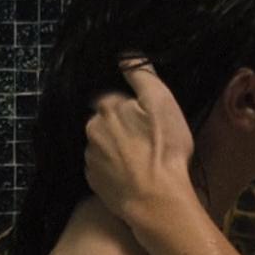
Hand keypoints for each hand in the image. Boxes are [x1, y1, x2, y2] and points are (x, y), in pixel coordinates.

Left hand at [85, 57, 197, 220]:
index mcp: (107, 108)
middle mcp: (92, 130)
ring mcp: (91, 158)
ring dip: (117, 149)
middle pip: (106, 122)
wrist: (156, 199)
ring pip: (103, 145)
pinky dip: (114, 170)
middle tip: (147, 140)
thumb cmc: (164, 149)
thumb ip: (141, 75)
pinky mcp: (93, 182)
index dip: (132, 107)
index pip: (114, 98)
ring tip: (141, 160)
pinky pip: (103, 168)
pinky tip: (132, 175)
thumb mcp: (161, 102)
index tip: (147, 120)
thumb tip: (126, 55)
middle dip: (121, 127)